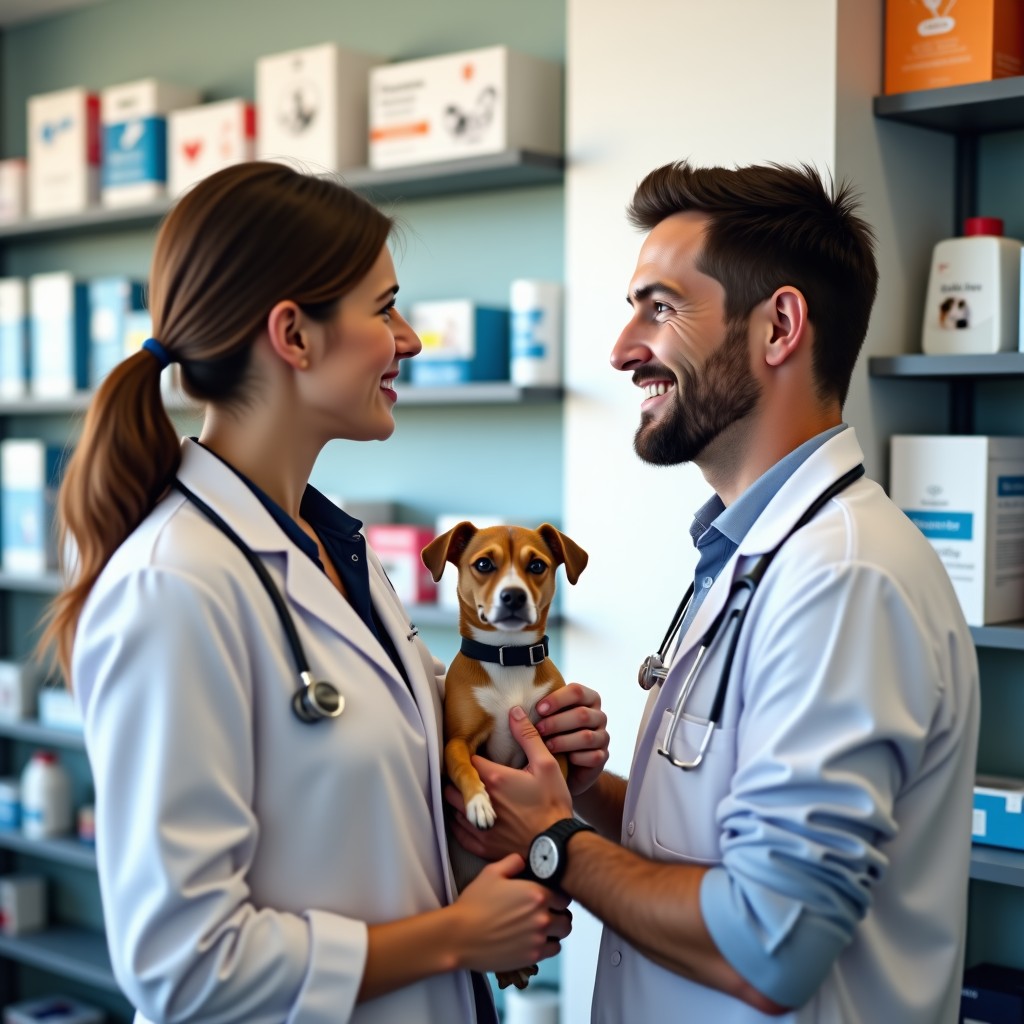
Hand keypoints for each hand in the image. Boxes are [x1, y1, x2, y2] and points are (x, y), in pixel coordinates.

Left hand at [448, 706, 573, 862]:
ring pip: (452, 807)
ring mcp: (479, 826)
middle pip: (453, 783)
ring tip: (470, 793)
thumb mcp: (546, 764)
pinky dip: (459, 821)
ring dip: (458, 798)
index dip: (470, 755)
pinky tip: (469, 815)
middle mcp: (480, 801)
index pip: (467, 760)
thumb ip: (528, 736)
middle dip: (460, 777)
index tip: (477, 754)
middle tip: (471, 774)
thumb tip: (514, 711)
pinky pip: (457, 831)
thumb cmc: (553, 804)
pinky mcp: (481, 845)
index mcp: (494, 778)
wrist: (558, 845)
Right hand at [451, 853, 571, 973]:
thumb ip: (513, 862)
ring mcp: (538, 939)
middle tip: (547, 913)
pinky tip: (535, 940)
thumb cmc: (474, 904)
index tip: (548, 897)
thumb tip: (524, 860)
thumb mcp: (491, 872)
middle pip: (566, 917)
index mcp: (537, 894)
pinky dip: (548, 945)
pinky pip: (552, 951)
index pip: (564, 896)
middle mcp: (542, 917)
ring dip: (555, 930)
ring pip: (562, 934)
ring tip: (542, 927)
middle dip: (558, 914)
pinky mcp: (532, 956)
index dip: (556, 896)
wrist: (460, 935)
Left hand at [535, 682, 609, 794]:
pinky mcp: (603, 757)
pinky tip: (564, 760)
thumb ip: (541, 710)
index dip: (557, 699)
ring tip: (546, 747)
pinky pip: (593, 757)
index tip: (539, 709)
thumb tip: (515, 709)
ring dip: (563, 741)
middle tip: (538, 730)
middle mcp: (599, 716)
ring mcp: (603, 736)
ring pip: (587, 736)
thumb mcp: (548, 719)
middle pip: (582, 714)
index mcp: (587, 699)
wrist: (565, 767)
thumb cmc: (552, 735)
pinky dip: (576, 759)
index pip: (576, 691)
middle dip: (557, 722)